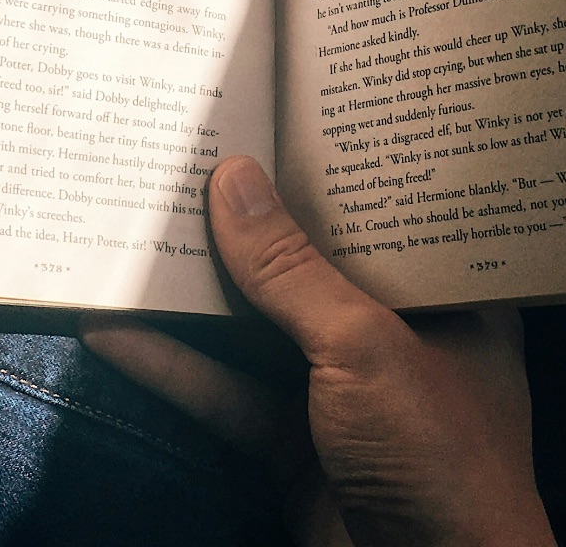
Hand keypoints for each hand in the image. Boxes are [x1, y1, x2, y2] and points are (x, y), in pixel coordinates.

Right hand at [81, 155, 554, 546]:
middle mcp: (401, 337)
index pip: (395, 213)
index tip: (280, 107)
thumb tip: (231, 179)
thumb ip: (292, 271)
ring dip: (196, 291)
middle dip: (250, 221)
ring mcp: (342, 395)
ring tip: (131, 224)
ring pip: (257, 327)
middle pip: (313, 264)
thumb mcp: (365, 348)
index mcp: (453, 298)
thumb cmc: (437, 458)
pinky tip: (112, 327)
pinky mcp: (290, 446)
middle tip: (189, 148)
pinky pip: (223, 392)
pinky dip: (170, 365)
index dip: (340, 164)